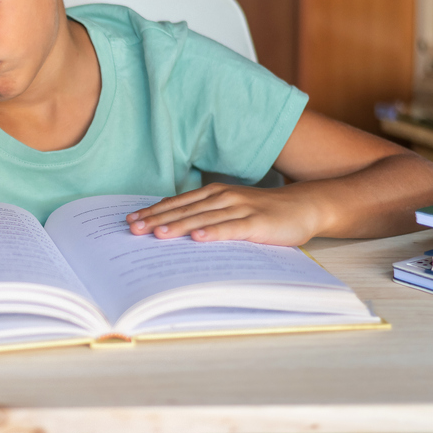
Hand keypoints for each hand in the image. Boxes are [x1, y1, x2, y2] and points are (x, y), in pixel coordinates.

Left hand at [125, 183, 324, 245]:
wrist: (303, 206)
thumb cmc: (261, 211)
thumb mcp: (229, 207)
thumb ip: (203, 211)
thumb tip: (170, 220)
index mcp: (213, 193)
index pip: (177, 203)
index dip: (153, 211)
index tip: (130, 220)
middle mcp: (223, 197)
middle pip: (184, 210)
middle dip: (157, 219)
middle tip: (134, 229)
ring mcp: (240, 209)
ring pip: (203, 219)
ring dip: (179, 226)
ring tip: (157, 233)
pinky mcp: (257, 223)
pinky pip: (231, 229)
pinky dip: (214, 233)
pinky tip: (198, 238)